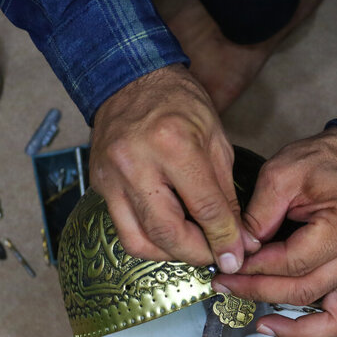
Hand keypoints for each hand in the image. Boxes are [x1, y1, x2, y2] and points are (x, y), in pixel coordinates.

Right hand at [90, 64, 258, 271]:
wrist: (130, 80)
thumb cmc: (178, 103)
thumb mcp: (216, 141)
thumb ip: (225, 193)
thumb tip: (237, 237)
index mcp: (174, 145)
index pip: (204, 209)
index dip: (225, 239)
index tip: (237, 255)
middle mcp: (136, 164)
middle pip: (167, 233)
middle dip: (197, 255)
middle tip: (216, 257)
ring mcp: (111, 177)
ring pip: (139, 241)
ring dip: (170, 255)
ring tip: (192, 248)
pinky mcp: (99, 186)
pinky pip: (123, 229)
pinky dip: (149, 241)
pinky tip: (169, 235)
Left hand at [212, 127, 336, 336]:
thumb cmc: (325, 160)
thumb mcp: (281, 173)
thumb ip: (258, 214)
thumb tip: (240, 250)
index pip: (292, 263)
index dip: (255, 269)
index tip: (230, 269)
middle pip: (306, 291)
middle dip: (260, 293)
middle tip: (228, 288)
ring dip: (300, 330)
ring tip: (265, 327)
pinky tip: (309, 328)